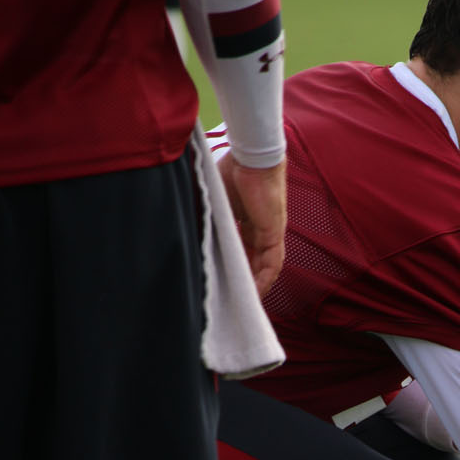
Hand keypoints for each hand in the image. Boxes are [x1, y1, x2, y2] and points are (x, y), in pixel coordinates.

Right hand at [217, 154, 286, 297]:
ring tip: (245, 303)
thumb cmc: (231, 169)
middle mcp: (260, 229)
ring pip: (264, 266)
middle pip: (254, 262)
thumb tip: (186, 228)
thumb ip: (205, 216)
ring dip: (256, 284)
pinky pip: (272, 263)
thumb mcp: (213, 199)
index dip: (235, 266)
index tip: (225, 281)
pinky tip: (256, 293)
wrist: (249, 156)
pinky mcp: (274, 233)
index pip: (243, 250)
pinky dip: (265, 279)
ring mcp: (269, 232)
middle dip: (246, 281)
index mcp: (246, 220)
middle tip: (235, 299)